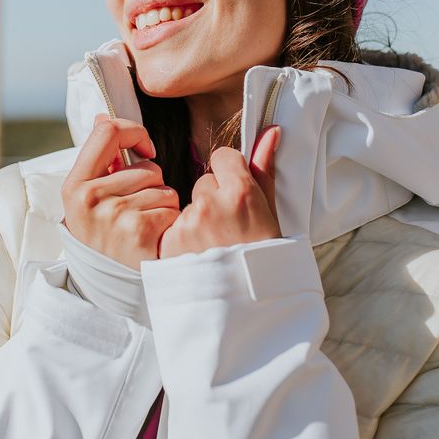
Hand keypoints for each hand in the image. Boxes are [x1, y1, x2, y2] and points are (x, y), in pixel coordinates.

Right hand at [61, 114, 180, 268]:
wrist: (105, 288)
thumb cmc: (103, 233)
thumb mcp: (89, 197)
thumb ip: (100, 158)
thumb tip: (102, 117)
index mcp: (75, 185)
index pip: (108, 131)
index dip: (134, 133)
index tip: (146, 150)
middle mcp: (90, 198)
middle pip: (147, 166)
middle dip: (153, 184)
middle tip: (137, 209)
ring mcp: (114, 216)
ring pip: (163, 187)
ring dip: (163, 204)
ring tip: (145, 224)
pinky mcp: (139, 232)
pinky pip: (171, 208)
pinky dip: (170, 221)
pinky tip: (154, 236)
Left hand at [158, 125, 281, 259]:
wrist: (246, 307)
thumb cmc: (264, 258)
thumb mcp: (270, 213)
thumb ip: (263, 168)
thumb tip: (270, 130)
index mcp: (240, 192)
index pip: (223, 157)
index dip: (230, 175)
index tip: (236, 197)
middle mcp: (210, 203)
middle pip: (204, 182)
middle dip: (213, 200)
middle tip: (227, 231)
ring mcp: (187, 223)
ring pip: (188, 205)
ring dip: (197, 221)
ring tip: (213, 247)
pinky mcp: (168, 242)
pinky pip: (173, 226)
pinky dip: (182, 239)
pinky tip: (198, 255)